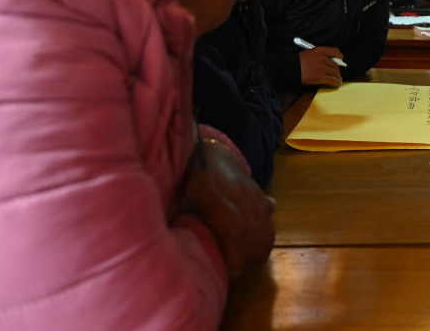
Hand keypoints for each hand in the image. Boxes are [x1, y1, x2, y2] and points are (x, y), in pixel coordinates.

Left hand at [178, 140, 275, 277]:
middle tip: (237, 276)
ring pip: (263, 226)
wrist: (209, 153)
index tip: (232, 273)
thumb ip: (171, 217)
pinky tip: (257, 254)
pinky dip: (266, 240)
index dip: (235, 251)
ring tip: (247, 268)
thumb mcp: (174, 196)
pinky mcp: (259, 196)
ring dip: (259, 251)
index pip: (232, 225)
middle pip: (251, 229)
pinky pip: (269, 221)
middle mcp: (237, 193)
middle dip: (248, 257)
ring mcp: (251, 194)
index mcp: (212, 193)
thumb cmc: (185, 179)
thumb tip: (160, 245)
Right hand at [298, 46, 342, 86]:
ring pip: (335, 73)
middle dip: (337, 70)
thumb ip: (321, 55)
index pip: (335, 52)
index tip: (340, 60)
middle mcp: (322, 58)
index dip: (339, 56)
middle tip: (337, 73)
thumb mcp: (310, 53)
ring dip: (338, 77)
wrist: (291, 69)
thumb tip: (331, 61)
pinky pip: (332, 80)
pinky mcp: (320, 77)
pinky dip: (336, 82)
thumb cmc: (299, 61)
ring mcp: (321, 68)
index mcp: (320, 50)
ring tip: (338, 79)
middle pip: (335, 65)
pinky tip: (337, 83)